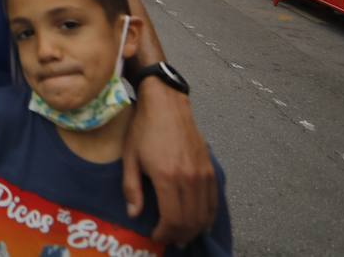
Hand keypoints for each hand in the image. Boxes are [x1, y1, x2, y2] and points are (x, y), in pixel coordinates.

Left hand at [121, 79, 216, 243]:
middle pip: (190, 220)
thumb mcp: (130, 157)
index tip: (155, 236)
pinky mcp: (209, 168)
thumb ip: (131, 188)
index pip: (172, 219)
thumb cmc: (143, 128)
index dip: (164, 233)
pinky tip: (201, 222)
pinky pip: (213, 200)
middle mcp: (189, 178)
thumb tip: (133, 214)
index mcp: (167, 177)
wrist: (166, 103)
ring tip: (183, 235)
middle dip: (180, 235)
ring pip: (204, 213)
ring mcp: (202, 173)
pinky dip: (208, 215)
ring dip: (194, 229)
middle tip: (170, 240)